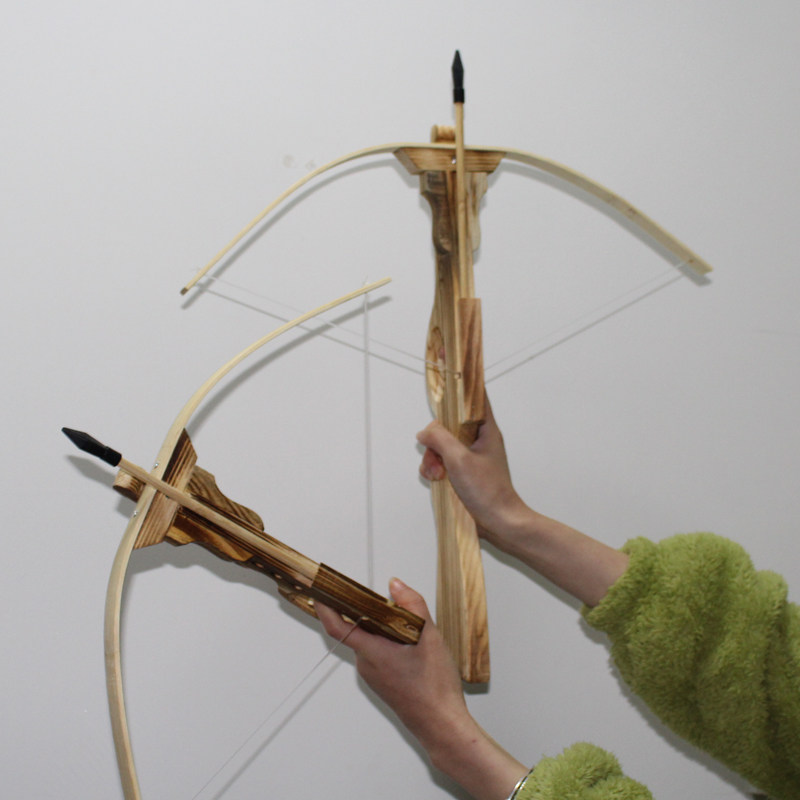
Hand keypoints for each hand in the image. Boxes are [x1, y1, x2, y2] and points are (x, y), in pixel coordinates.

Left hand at [316, 579, 468, 746]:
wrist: (441, 723)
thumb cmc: (434, 686)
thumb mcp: (429, 636)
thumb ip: (412, 604)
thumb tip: (395, 584)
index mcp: (372, 652)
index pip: (338, 627)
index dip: (325, 607)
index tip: (320, 591)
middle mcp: (367, 665)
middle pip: (357, 629)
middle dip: (368, 611)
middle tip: (385, 599)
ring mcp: (373, 675)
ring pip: (370, 641)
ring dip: (383, 627)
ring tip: (409, 625)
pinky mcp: (382, 681)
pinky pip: (377, 653)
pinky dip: (388, 641)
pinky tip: (410, 643)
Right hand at [417, 396, 528, 546]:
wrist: (499, 523)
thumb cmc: (488, 492)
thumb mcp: (460, 460)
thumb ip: (440, 439)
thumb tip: (425, 432)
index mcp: (486, 430)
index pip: (475, 398)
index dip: (462, 385)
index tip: (448, 371)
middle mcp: (478, 439)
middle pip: (448, 424)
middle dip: (435, 441)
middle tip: (436, 457)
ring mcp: (469, 456)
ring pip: (441, 445)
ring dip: (433, 459)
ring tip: (438, 476)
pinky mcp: (462, 471)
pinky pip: (441, 462)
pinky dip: (434, 470)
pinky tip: (437, 481)